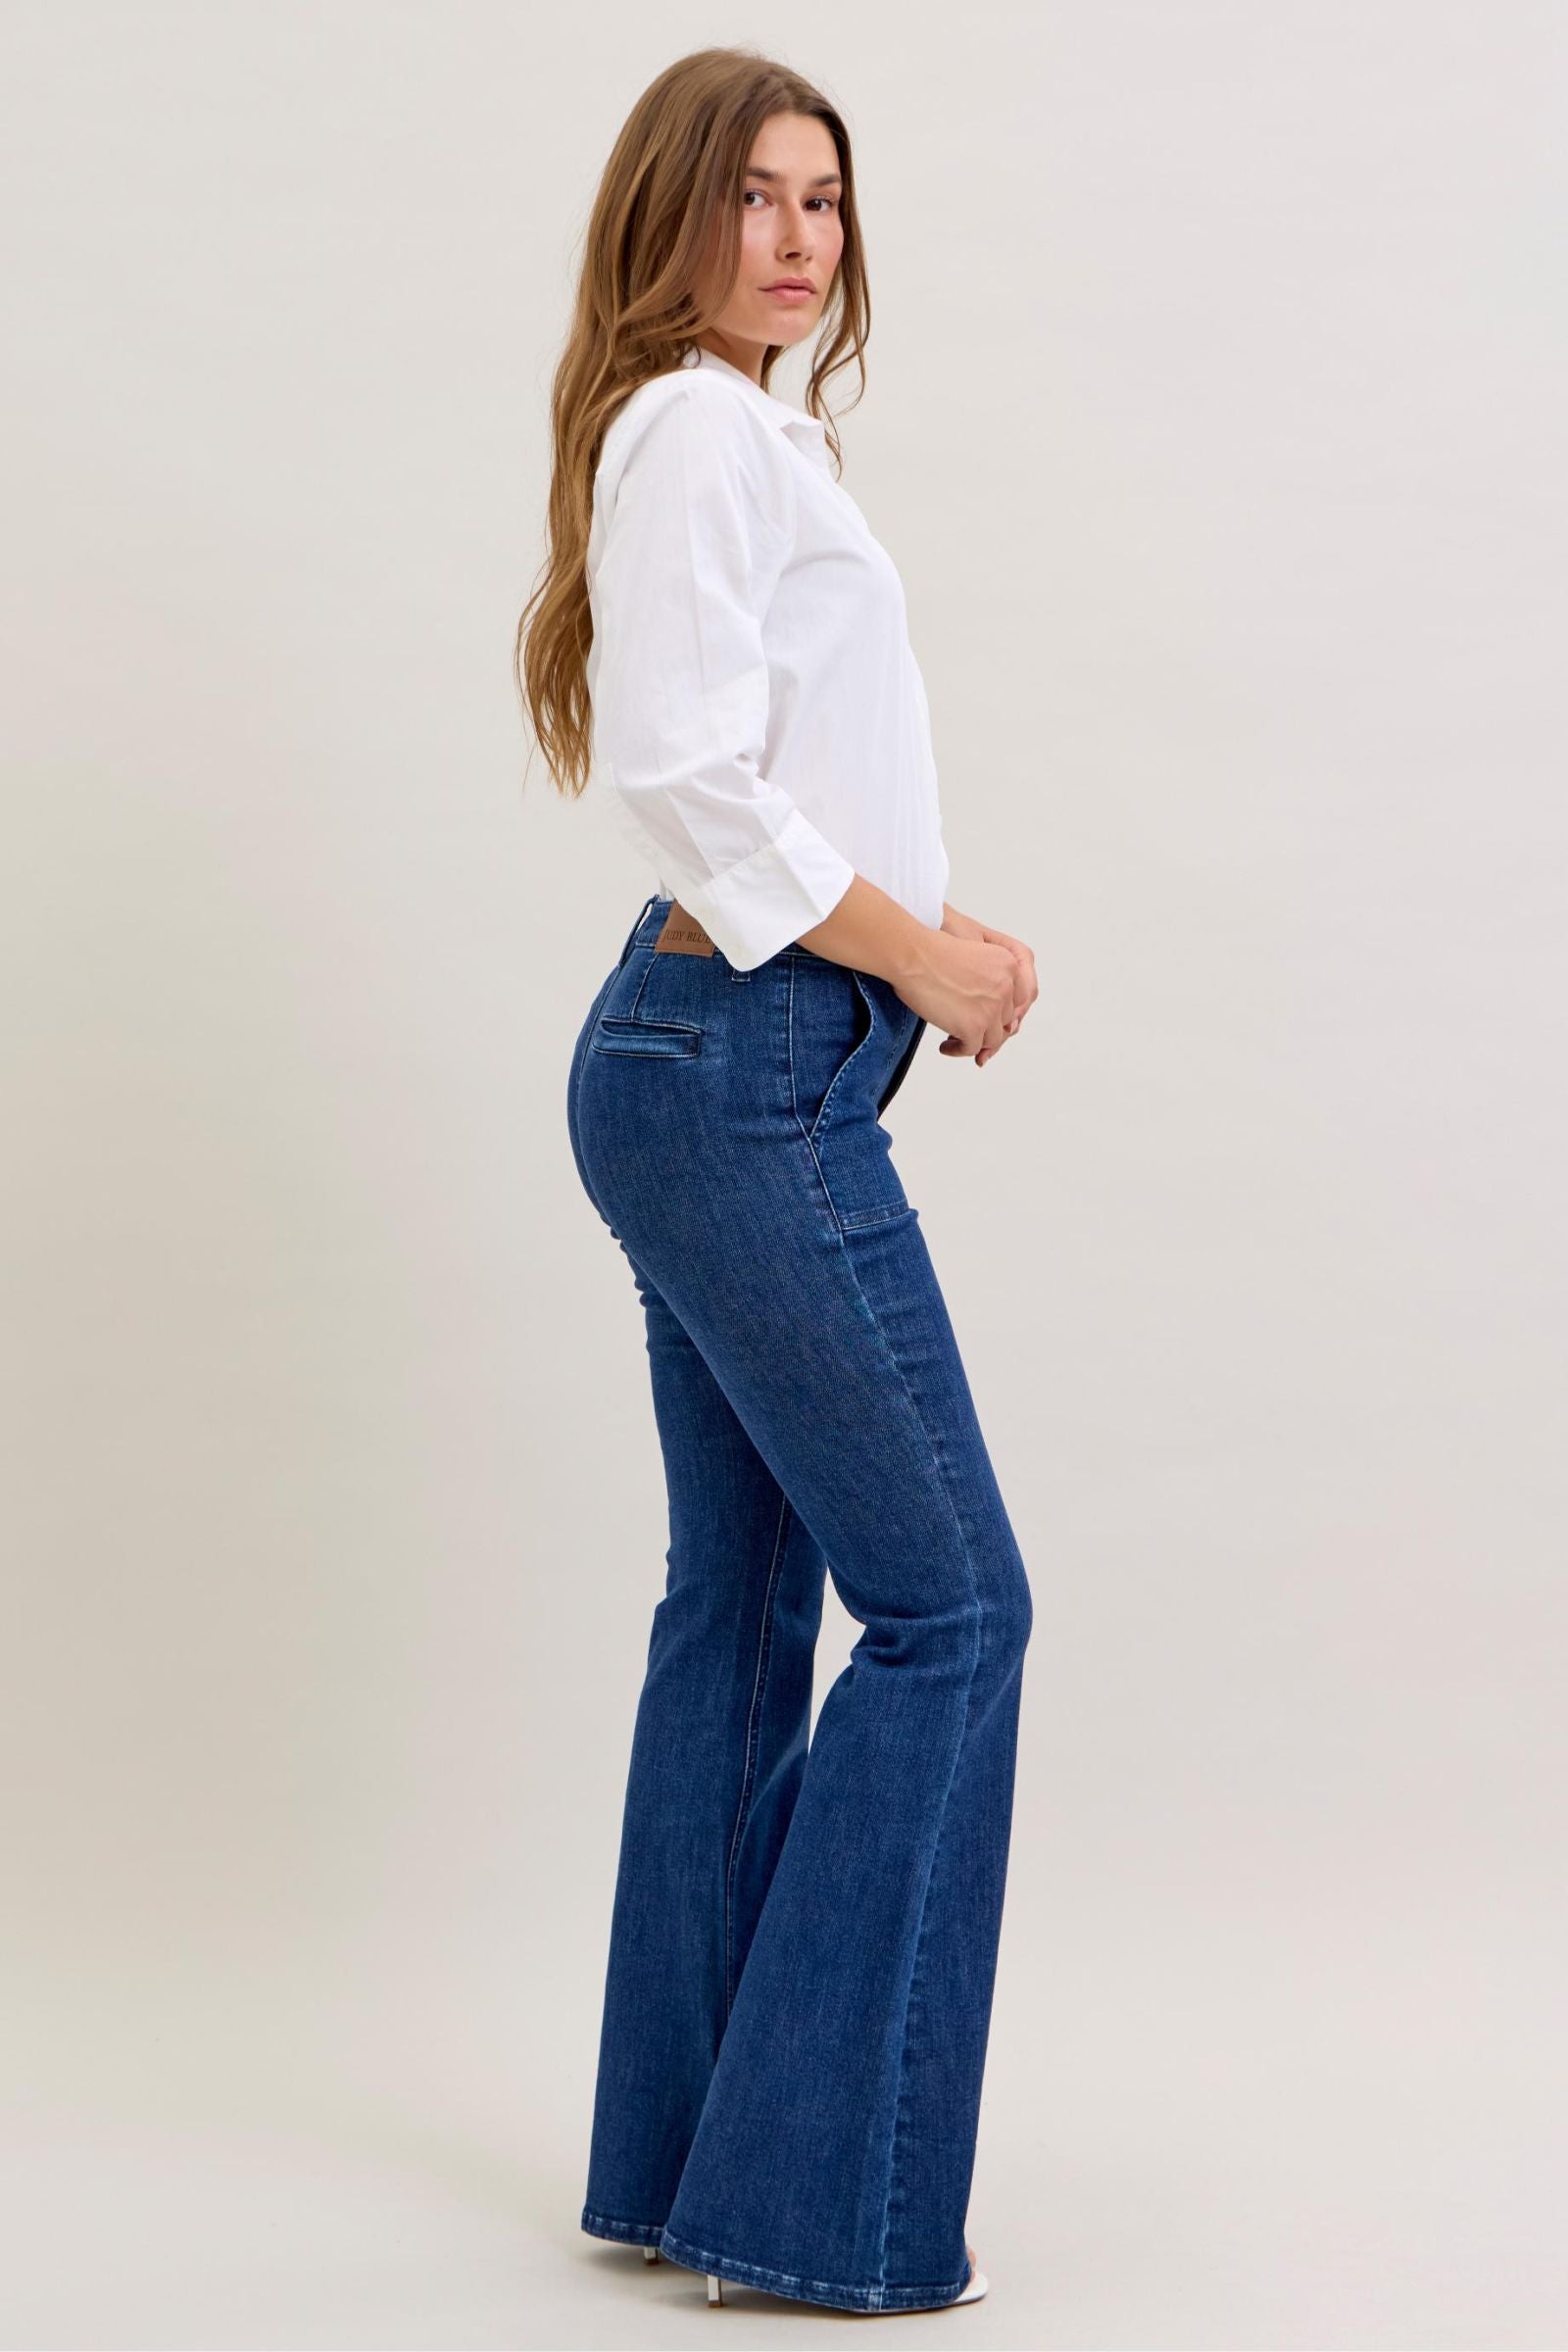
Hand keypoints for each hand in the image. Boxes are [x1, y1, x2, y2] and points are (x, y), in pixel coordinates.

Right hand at [895, 926, 1020, 1062]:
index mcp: (1009, 965)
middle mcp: (1006, 986)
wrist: (913, 956)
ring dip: (975, 1042)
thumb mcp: (975, 954)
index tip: (985, 1018)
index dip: (1001, 1012)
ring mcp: (992, 1008)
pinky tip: (945, 1046)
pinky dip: (958, 1050)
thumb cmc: (932, 952)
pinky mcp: (974, 1026)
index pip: (1018, 999)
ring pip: (992, 1039)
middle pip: (1005, 1020)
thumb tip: (991, 1011)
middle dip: (987, 1028)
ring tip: (955, 1040)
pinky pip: (972, 1048)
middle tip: (968, 1031)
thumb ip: (990, 978)